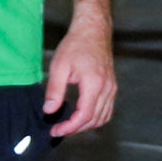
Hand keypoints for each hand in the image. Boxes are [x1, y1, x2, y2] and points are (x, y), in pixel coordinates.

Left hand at [43, 16, 116, 136]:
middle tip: (58, 129)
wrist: (93, 30)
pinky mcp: (112, 86)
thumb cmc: (76, 45)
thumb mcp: (59, 66)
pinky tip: (83, 116)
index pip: (84, 116)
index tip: (55, 130)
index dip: (69, 128)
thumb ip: (55, 90)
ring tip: (69, 125)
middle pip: (94, 120)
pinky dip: (96, 118)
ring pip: (103, 117)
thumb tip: (49, 111)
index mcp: (94, 84)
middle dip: (76, 129)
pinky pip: (107, 109)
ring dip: (86, 125)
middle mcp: (107, 88)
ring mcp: (112, 88)